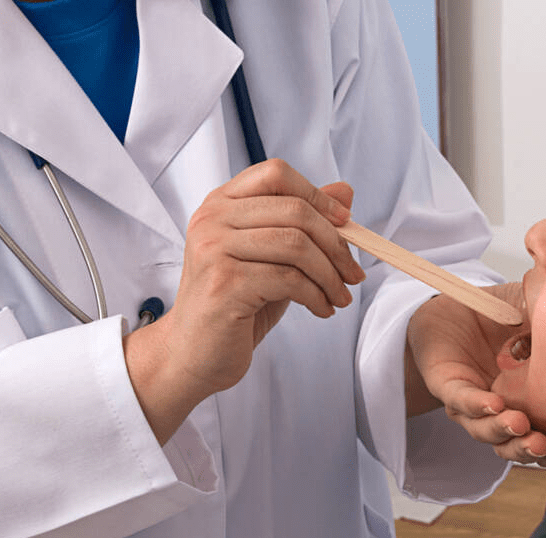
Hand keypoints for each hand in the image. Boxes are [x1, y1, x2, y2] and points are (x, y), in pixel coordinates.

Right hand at [125, 159, 364, 442]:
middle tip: (353, 273)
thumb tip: (345, 191)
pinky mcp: (224, 284)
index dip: (317, 196)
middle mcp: (211, 219)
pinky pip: (289, 280)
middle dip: (336, 244)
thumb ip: (302, 224)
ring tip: (339, 297)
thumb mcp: (272, 257)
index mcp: (220, 204)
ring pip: (296, 245)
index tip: (345, 223)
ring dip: (330, 275)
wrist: (192, 354)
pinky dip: (316, 296)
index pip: (276, 174)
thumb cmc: (233, 305)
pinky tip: (321, 309)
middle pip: (294, 210)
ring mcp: (213, 250)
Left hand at [406, 283, 545, 468]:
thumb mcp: (543, 317)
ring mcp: (472, 402)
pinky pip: (461, 399)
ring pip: (485, 429)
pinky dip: (477, 404)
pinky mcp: (447, 385)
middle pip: (515, 443)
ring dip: (504, 430)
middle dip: (532, 450)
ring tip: (521, 425)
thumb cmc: (506, 314)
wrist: (458, 301)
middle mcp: (502, 409)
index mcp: (529, 402)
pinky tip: (495, 404)